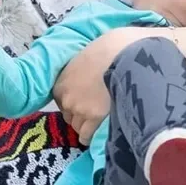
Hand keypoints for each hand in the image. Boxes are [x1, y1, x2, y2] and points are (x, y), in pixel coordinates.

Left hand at [52, 28, 140, 144]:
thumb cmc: (110, 48)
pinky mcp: (94, 119)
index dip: (74, 101)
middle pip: (69, 115)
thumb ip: (85, 69)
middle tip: (94, 110)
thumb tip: (93, 70)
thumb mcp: (89, 55)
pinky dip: (92, 136)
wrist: (123, 54)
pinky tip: (99, 135)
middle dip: (79, 114)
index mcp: (62, 80)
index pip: (61, 100)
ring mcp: (79, 109)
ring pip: (78, 127)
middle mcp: (67, 97)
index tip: (85, 100)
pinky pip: (87, 135)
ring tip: (100, 123)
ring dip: (87, 126)